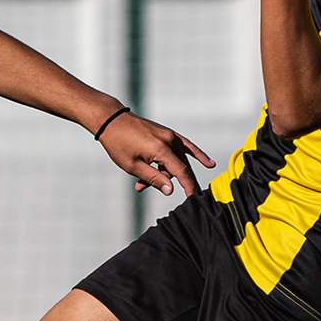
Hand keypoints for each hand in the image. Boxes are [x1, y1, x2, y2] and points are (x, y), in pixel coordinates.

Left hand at [97, 111, 215, 196]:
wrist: (111, 121)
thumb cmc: (118, 144)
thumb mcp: (132, 166)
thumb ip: (153, 179)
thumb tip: (171, 190)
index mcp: (161, 149)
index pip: (181, 172)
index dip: (188, 187)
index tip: (193, 200)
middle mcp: (169, 140)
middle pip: (178, 168)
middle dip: (165, 181)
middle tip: (142, 186)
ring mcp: (170, 135)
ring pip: (176, 161)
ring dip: (163, 173)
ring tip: (140, 181)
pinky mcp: (167, 133)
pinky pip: (186, 146)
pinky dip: (196, 155)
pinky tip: (209, 164)